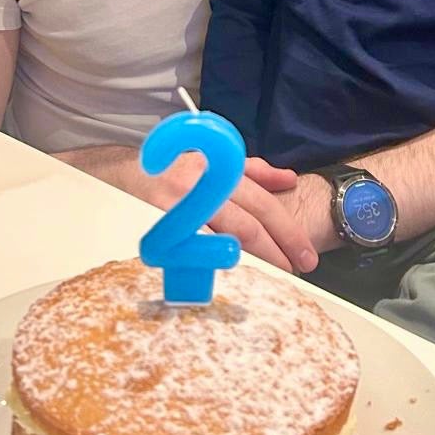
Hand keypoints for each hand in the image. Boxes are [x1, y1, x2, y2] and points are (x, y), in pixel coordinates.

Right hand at [147, 152, 318, 275]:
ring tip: (276, 273)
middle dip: (278, 248)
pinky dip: (217, 262)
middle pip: (248, 224)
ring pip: (225, 237)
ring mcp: (181, 207)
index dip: (287, 229)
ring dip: (254, 259)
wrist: (128, 171)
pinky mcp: (162, 226)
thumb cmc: (178, 170)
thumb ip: (255, 171)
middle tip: (300, 267)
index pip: (262, 202)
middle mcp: (203, 186)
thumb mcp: (217, 161)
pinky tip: (233, 273)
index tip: (305, 252)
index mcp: (221, 169)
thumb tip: (289, 180)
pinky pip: (195, 249)